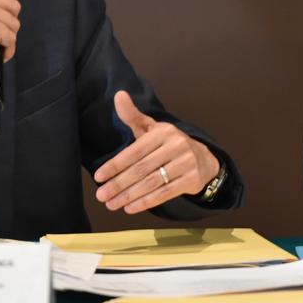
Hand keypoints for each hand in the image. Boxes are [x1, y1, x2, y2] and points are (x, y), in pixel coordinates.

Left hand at [92, 91, 219, 213]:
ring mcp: (186, 163)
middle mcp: (176, 145)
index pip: (135, 151)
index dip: (116, 164)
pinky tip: (130, 207)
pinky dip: (146, 202)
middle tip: (101, 195)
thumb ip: (133, 116)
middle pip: (142, 168)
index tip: (99, 176)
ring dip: (129, 195)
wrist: (203, 158)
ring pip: (152, 182)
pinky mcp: (192, 180)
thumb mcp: (152, 128)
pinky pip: (165, 193)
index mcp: (163, 132)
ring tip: (112, 204)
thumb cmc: (169, 144)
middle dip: (119, 183)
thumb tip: (119, 95)